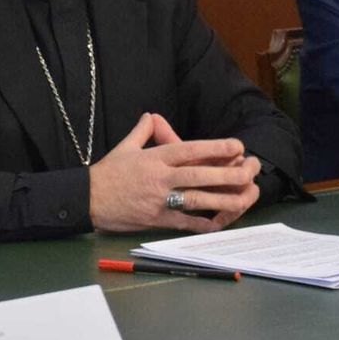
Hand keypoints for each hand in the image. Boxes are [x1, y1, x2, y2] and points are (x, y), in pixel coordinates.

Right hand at [89, 112, 259, 232]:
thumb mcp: (125, 146)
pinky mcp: (157, 220)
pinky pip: (185, 223)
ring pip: (197, 200)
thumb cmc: (107, 172)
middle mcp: (160, 178)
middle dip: (228, 174)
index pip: (189, 149)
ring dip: (224, 199)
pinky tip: (221, 221)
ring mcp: (159, 201)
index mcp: (155, 157)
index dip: (215, 148)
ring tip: (246, 197)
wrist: (88, 199)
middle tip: (251, 172)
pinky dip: (204, 223)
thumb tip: (152, 116)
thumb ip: (143, 131)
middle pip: (200, 175)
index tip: (237, 146)